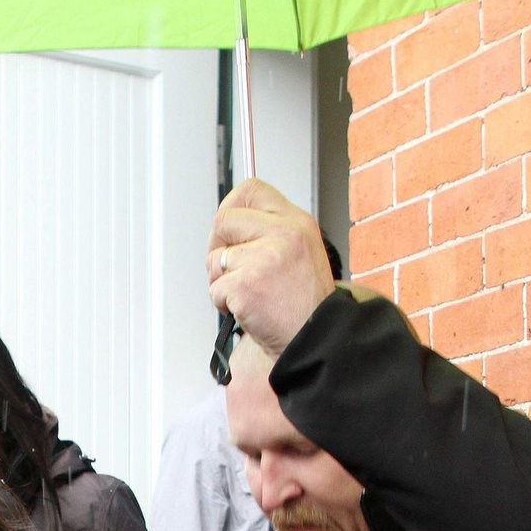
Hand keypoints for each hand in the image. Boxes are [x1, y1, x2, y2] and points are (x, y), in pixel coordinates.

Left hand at [207, 178, 335, 358]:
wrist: (315, 340)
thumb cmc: (304, 305)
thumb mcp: (301, 253)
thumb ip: (270, 233)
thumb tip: (229, 224)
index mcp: (297, 223)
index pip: (252, 190)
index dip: (230, 206)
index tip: (227, 228)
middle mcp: (283, 234)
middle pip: (224, 221)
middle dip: (217, 247)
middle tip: (229, 270)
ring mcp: (264, 258)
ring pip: (215, 259)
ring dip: (221, 281)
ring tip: (247, 295)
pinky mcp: (246, 285)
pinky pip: (215, 288)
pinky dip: (223, 304)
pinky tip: (246, 310)